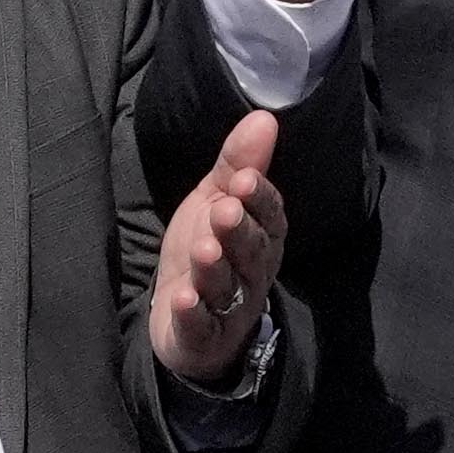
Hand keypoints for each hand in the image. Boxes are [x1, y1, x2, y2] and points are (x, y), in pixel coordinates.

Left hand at [151, 108, 290, 386]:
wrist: (184, 319)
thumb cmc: (207, 250)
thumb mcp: (215, 200)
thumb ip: (238, 164)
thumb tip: (264, 116)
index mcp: (261, 237)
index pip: (269, 217)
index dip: (259, 199)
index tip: (243, 179)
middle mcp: (252, 272)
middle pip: (251, 251)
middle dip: (239, 230)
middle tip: (225, 210)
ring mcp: (229, 307)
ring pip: (226, 287)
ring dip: (215, 268)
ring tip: (205, 249)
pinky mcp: (203, 335)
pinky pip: (201, 326)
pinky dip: (194, 315)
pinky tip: (185, 299)